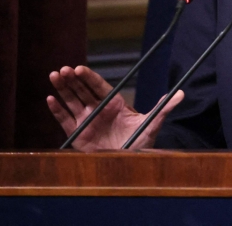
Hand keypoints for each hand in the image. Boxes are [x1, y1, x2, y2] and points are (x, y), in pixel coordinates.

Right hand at [47, 65, 183, 150]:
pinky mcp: (77, 134)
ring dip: (63, 90)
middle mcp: (99, 109)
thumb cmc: (140, 142)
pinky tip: (50, 99)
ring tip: (53, 77)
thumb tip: (182, 93)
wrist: (128, 163)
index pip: (99, 87)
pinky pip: (65, 120)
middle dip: (73, 80)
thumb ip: (164, 108)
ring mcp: (87, 121)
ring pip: (72, 102)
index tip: (79, 68)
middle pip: (83, 91)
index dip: (89, 77)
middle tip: (62, 69)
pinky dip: (57, 110)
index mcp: (115, 104)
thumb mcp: (152, 124)